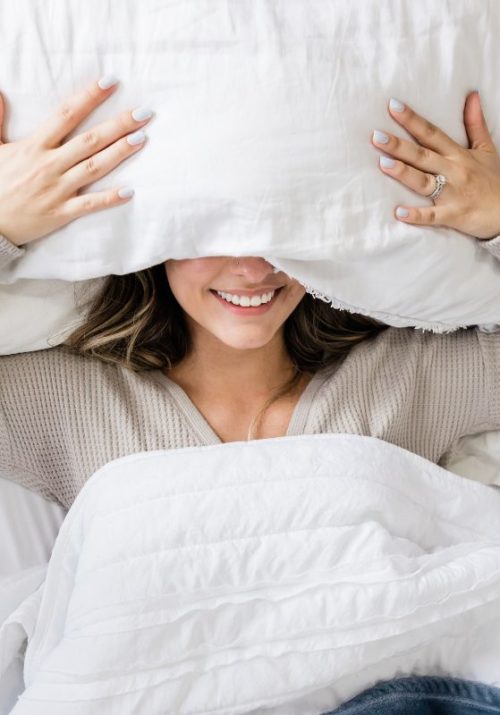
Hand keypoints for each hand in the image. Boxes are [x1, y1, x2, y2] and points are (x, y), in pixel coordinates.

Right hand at [0, 76, 152, 246]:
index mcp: (34, 146)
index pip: (66, 115)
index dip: (89, 97)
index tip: (110, 82)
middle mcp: (49, 165)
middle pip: (90, 140)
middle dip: (118, 125)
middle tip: (143, 113)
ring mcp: (58, 189)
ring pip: (94, 168)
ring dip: (119, 153)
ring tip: (142, 139)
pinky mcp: (62, 212)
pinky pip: (90, 205)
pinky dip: (110, 198)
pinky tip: (131, 191)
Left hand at [371, 92, 499, 239]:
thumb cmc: (494, 181)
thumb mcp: (487, 149)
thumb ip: (475, 123)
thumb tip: (471, 95)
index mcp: (458, 154)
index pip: (432, 133)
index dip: (412, 120)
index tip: (393, 107)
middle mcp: (453, 171)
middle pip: (422, 155)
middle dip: (399, 146)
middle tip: (376, 136)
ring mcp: (453, 193)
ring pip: (424, 181)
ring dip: (404, 173)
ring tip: (382, 164)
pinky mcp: (453, 215)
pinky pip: (432, 216)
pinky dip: (416, 215)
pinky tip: (399, 212)